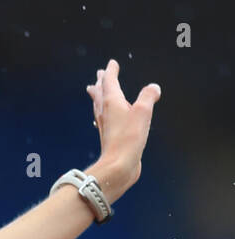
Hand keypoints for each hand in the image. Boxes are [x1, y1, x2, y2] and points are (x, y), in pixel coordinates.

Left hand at [86, 59, 160, 198]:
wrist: (118, 166)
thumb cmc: (128, 138)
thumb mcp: (143, 112)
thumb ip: (148, 96)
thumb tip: (153, 88)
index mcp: (112, 103)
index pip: (109, 82)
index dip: (111, 72)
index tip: (111, 64)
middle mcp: (105, 113)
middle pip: (100, 94)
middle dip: (100, 83)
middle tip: (97, 75)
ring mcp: (105, 126)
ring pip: (99, 106)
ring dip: (97, 96)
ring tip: (94, 92)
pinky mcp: (108, 137)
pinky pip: (102, 120)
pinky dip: (102, 113)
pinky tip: (103, 118)